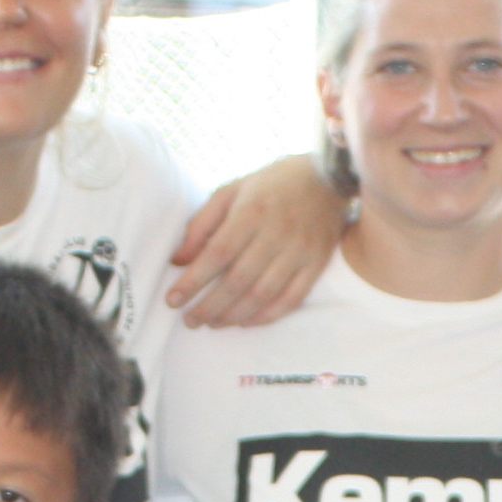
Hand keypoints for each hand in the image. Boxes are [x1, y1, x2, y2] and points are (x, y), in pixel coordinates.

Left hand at [165, 156, 348, 327]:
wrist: (328, 178)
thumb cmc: (271, 184)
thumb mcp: (231, 191)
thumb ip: (202, 224)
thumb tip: (178, 260)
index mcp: (251, 211)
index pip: (217, 254)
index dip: (193, 281)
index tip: (173, 300)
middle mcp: (276, 233)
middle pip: (238, 280)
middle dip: (209, 306)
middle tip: (190, 320)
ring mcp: (300, 252)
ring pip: (263, 295)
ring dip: (234, 315)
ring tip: (213, 323)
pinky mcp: (317, 265)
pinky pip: (291, 300)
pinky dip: (266, 316)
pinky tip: (245, 322)